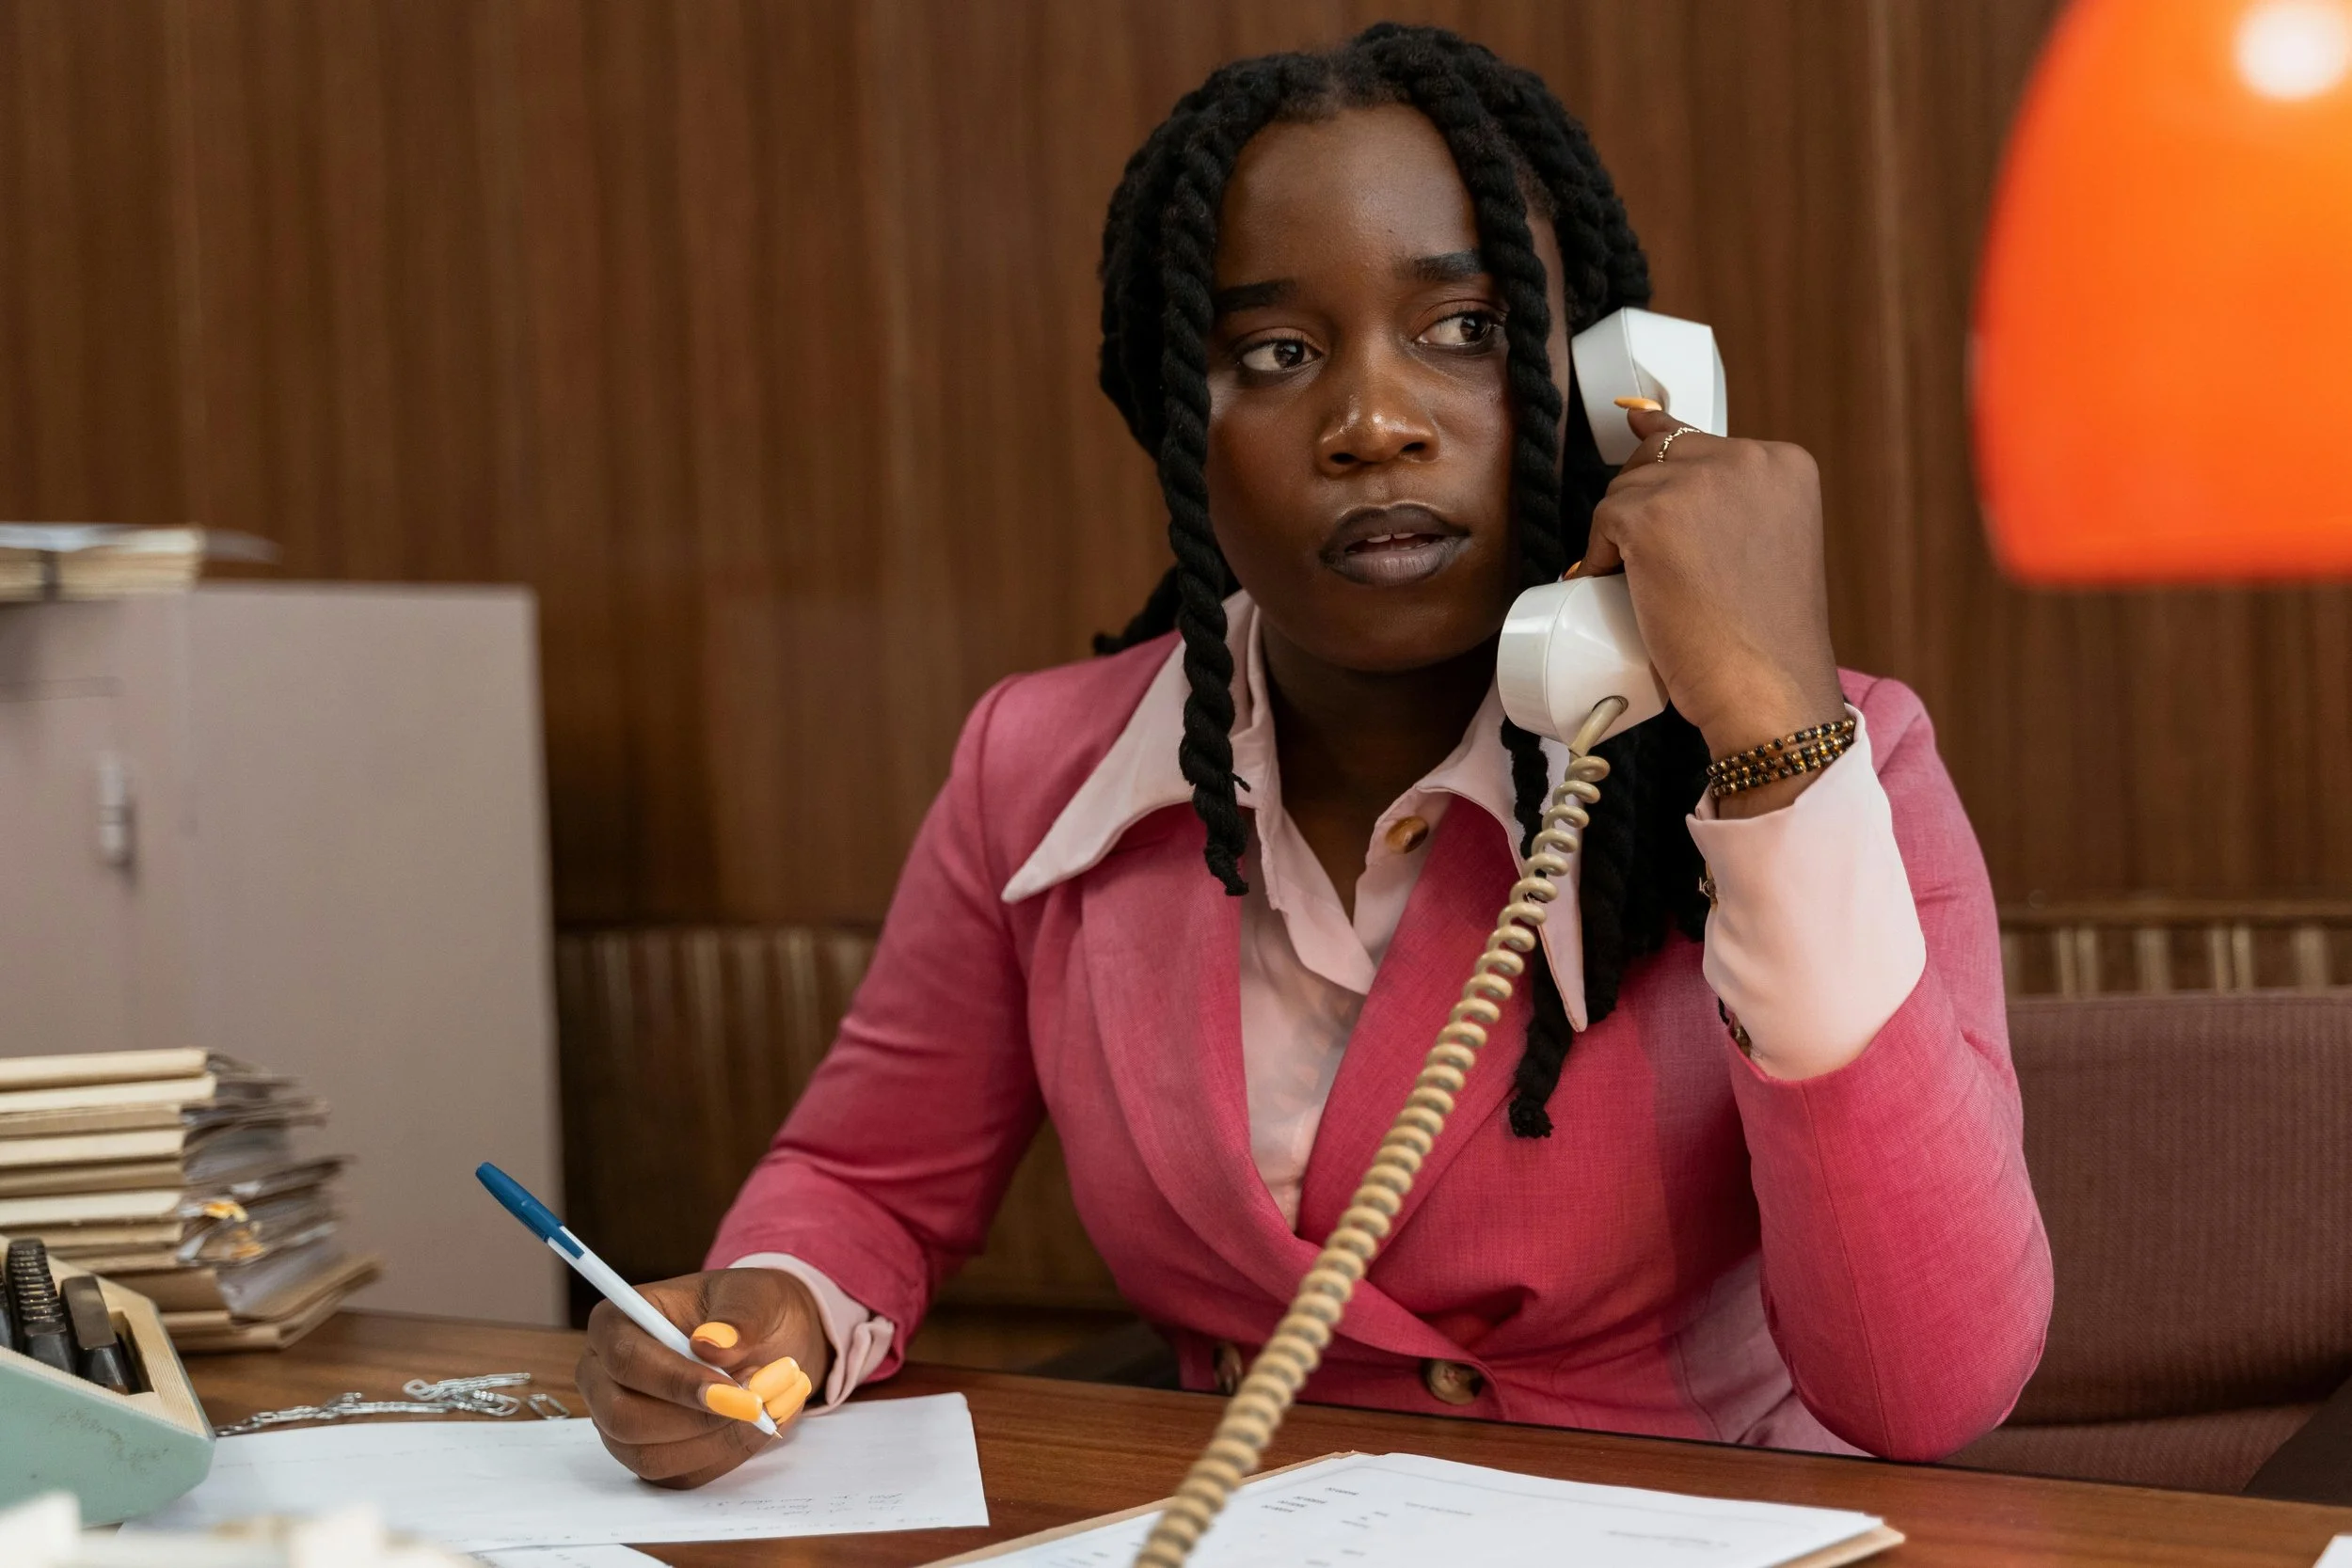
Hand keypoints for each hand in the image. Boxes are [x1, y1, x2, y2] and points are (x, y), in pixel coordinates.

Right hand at [577, 1267, 832, 1488]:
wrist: (769, 1338)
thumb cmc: (749, 1308)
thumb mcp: (755, 1295)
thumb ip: (738, 1316)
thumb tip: (710, 1344)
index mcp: (615, 1323)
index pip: (626, 1360)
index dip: (676, 1380)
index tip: (731, 1389)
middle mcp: (604, 1377)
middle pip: (625, 1418)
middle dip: (696, 1419)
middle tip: (755, 1403)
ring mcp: (620, 1423)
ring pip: (652, 1456)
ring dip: (717, 1440)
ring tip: (763, 1406)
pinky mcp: (648, 1454)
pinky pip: (678, 1475)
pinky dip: (724, 1455)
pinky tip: (756, 1426)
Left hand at [1581, 406, 1845, 816]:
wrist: (1767, 691)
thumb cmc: (1764, 635)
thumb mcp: (1762, 540)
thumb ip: (1726, 492)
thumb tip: (1642, 420)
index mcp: (1785, 463)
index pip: (1697, 447)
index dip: (1674, 493)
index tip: (1680, 535)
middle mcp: (1748, 459)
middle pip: (1657, 460)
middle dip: (1646, 511)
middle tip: (1670, 573)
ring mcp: (1699, 483)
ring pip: (1626, 491)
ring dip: (1624, 540)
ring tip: (1659, 591)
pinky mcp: (1652, 516)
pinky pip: (1602, 522)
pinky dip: (1603, 559)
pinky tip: (1632, 592)